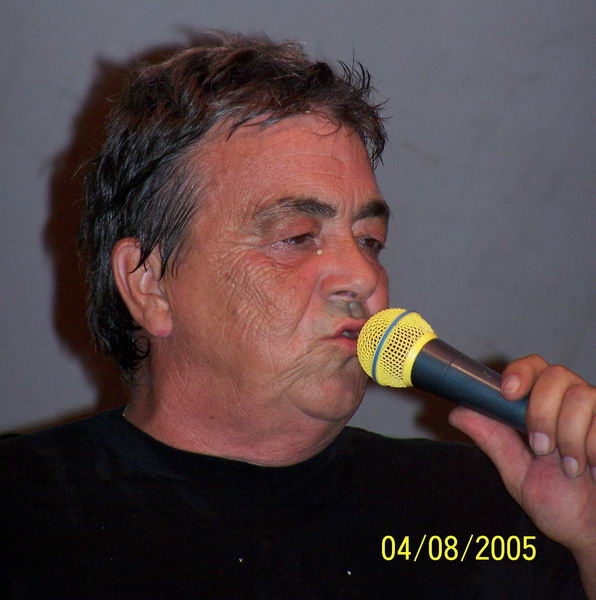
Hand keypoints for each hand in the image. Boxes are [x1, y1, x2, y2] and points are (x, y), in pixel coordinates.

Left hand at [448, 355, 595, 594]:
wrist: (595, 530)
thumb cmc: (561, 503)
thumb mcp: (518, 472)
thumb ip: (493, 439)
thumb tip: (457, 412)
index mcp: (543, 406)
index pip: (531, 367)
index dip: (519, 373)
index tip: (508, 393)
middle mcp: (571, 401)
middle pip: (554, 375)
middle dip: (541, 412)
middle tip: (540, 448)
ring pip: (581, 395)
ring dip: (569, 435)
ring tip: (569, 466)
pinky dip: (592, 445)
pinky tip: (591, 464)